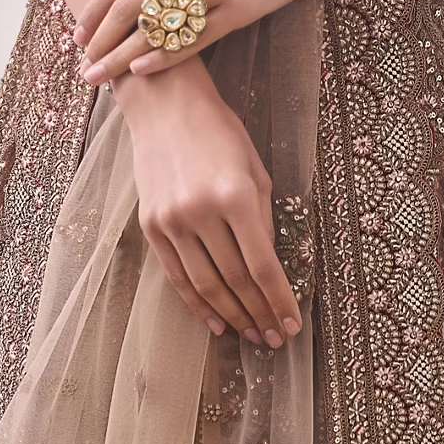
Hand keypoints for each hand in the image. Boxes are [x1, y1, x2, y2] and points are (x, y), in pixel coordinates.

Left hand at [74, 0, 349, 81]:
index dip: (95, 10)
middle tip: (83, 67)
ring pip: (156, 28)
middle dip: (100, 41)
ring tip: (103, 78)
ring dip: (123, 56)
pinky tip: (143, 71)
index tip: (78, 34)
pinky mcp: (240, 6)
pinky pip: (195, 38)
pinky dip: (164, 56)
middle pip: (129, 8)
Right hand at [115, 60, 301, 347]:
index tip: (292, 324)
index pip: (262, 265)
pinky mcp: (151, 226)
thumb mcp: (254, 167)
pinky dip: (196, 304)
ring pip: (205, 285)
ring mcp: (171, 221)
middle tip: (274, 338)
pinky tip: (215, 322)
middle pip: (234, 281)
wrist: (165, 106)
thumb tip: (269, 267)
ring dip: (232, 316)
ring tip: (251, 335)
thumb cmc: (219, 131)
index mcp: (234, 194)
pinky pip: (176, 276)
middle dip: (258, 314)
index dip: (279, 300)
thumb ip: (262, 218)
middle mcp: (201, 211)